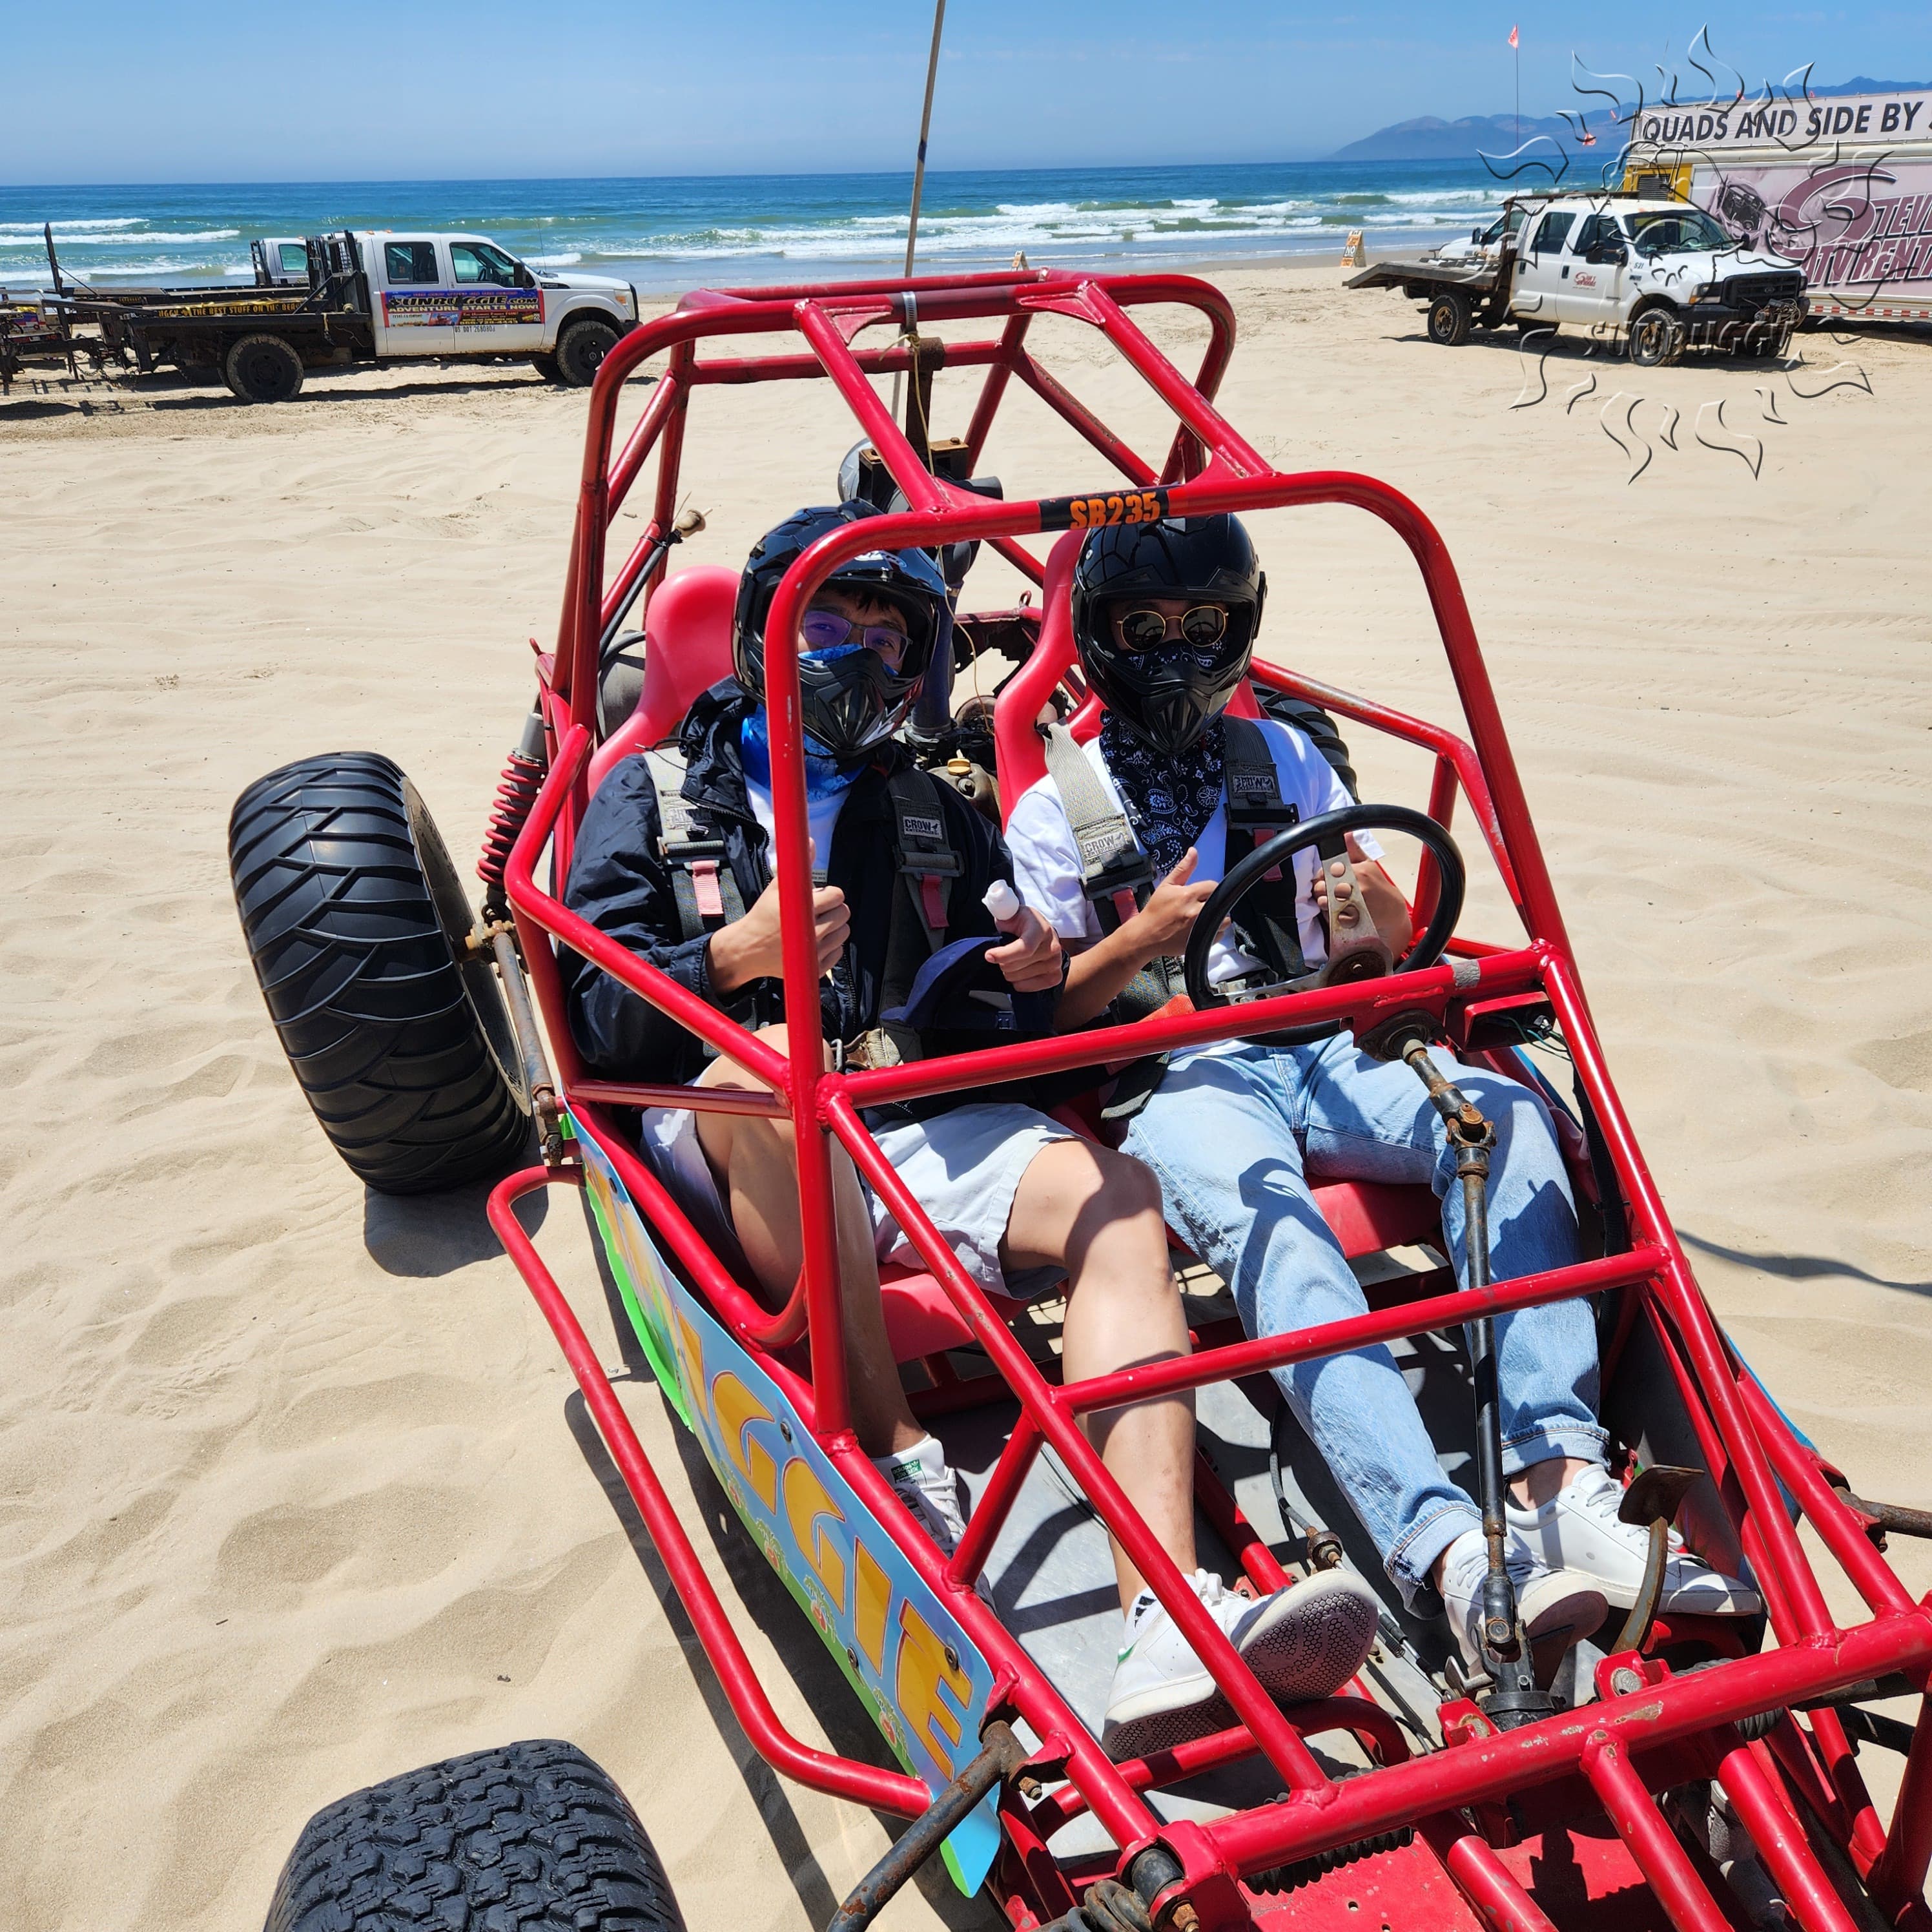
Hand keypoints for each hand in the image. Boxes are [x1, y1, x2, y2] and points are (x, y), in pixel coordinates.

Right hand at [708, 871, 848, 993]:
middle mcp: (812, 934)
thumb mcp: (777, 888)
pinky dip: (830, 946)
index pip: (837, 896)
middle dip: (833, 909)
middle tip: (818, 910)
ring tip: (816, 925)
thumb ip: (798, 866)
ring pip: (844, 933)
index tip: (820, 896)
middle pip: (844, 914)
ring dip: (834, 927)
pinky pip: (838, 953)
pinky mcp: (816, 969)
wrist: (748, 948)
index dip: (830, 894)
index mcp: (804, 911)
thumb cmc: (763, 915)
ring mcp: (815, 954)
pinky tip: (814, 941)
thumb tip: (810, 841)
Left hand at [986, 906, 1063, 992]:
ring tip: (1012, 961)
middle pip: (1017, 965)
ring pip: (1019, 977)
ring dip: (1009, 972)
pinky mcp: (1056, 976)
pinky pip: (1029, 987)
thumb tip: (998, 909)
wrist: (1042, 932)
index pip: (1024, 948)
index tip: (988, 956)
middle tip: (1002, 954)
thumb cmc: (1022, 923)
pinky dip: (1018, 983)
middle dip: (1002, 962)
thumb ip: (1003, 911)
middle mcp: (1053, 946)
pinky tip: (1018, 973)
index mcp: (1041, 929)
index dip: (1004, 954)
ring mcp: (1056, 963)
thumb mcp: (1012, 914)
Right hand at [1122, 847, 1214, 957]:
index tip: (1201, 894)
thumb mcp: (1167, 886)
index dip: (1208, 889)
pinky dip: (1214, 931)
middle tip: (1201, 905)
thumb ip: (1183, 868)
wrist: (1146, 936)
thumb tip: (1193, 852)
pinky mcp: (1201, 941)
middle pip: (1221, 902)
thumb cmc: (1155, 911)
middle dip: (1213, 902)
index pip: (1212, 886)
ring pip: (1223, 919)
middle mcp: (1195, 912)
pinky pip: (1219, 934)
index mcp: (1187, 895)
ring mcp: (1199, 928)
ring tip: (1203, 917)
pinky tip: (1201, 928)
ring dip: (1217, 917)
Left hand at [1311, 836, 1411, 952]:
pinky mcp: (1350, 920)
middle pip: (1321, 887)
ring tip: (1336, 903)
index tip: (1327, 880)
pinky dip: (1330, 915)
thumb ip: (1355, 850)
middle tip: (1331, 893)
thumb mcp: (1369, 865)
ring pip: (1323, 901)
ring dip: (1325, 903)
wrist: (1392, 912)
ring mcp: (1352, 904)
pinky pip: (1329, 916)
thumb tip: (1347, 834)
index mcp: (1358, 871)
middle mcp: (1355, 886)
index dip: (1322, 877)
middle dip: (1321, 890)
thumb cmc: (1378, 888)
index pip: (1325, 871)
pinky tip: (1340, 913)